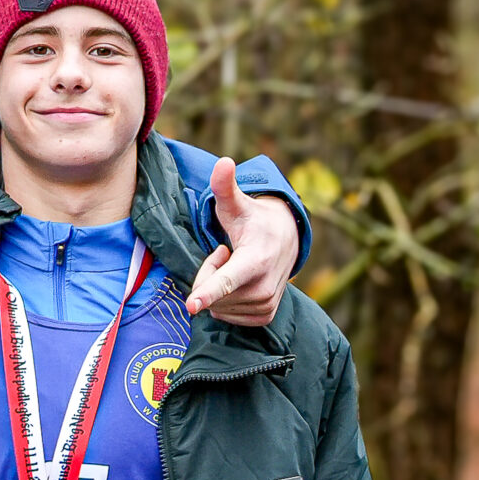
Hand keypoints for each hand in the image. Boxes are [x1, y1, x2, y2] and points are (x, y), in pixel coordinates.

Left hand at [185, 158, 300, 326]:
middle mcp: (263, 288)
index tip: (191, 305)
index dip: (207, 293)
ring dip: (218, 288)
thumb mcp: (237, 205)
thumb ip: (225, 187)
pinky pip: (224, 316)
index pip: (226, 280)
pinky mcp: (263, 317)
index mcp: (255, 261)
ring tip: (236, 264)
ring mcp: (265, 305)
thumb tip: (223, 162)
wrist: (287, 240)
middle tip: (226, 252)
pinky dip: (225, 301)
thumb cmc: (253, 221)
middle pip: (212, 294)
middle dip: (209, 273)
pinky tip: (240, 282)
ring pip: (217, 307)